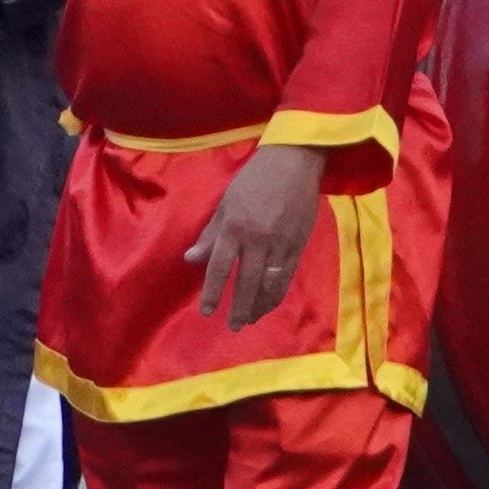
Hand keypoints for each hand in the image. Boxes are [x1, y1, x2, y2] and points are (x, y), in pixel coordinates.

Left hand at [187, 139, 332, 328]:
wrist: (294, 162)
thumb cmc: (254, 179)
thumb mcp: (226, 202)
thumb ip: (210, 234)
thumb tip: (191, 259)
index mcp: (235, 227)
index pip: (220, 267)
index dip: (213, 292)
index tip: (208, 312)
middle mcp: (257, 240)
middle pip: (247, 283)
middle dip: (239, 308)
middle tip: (233, 326)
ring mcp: (280, 244)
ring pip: (269, 284)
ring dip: (259, 306)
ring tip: (250, 320)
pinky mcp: (298, 245)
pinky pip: (286, 277)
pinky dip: (276, 294)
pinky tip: (269, 303)